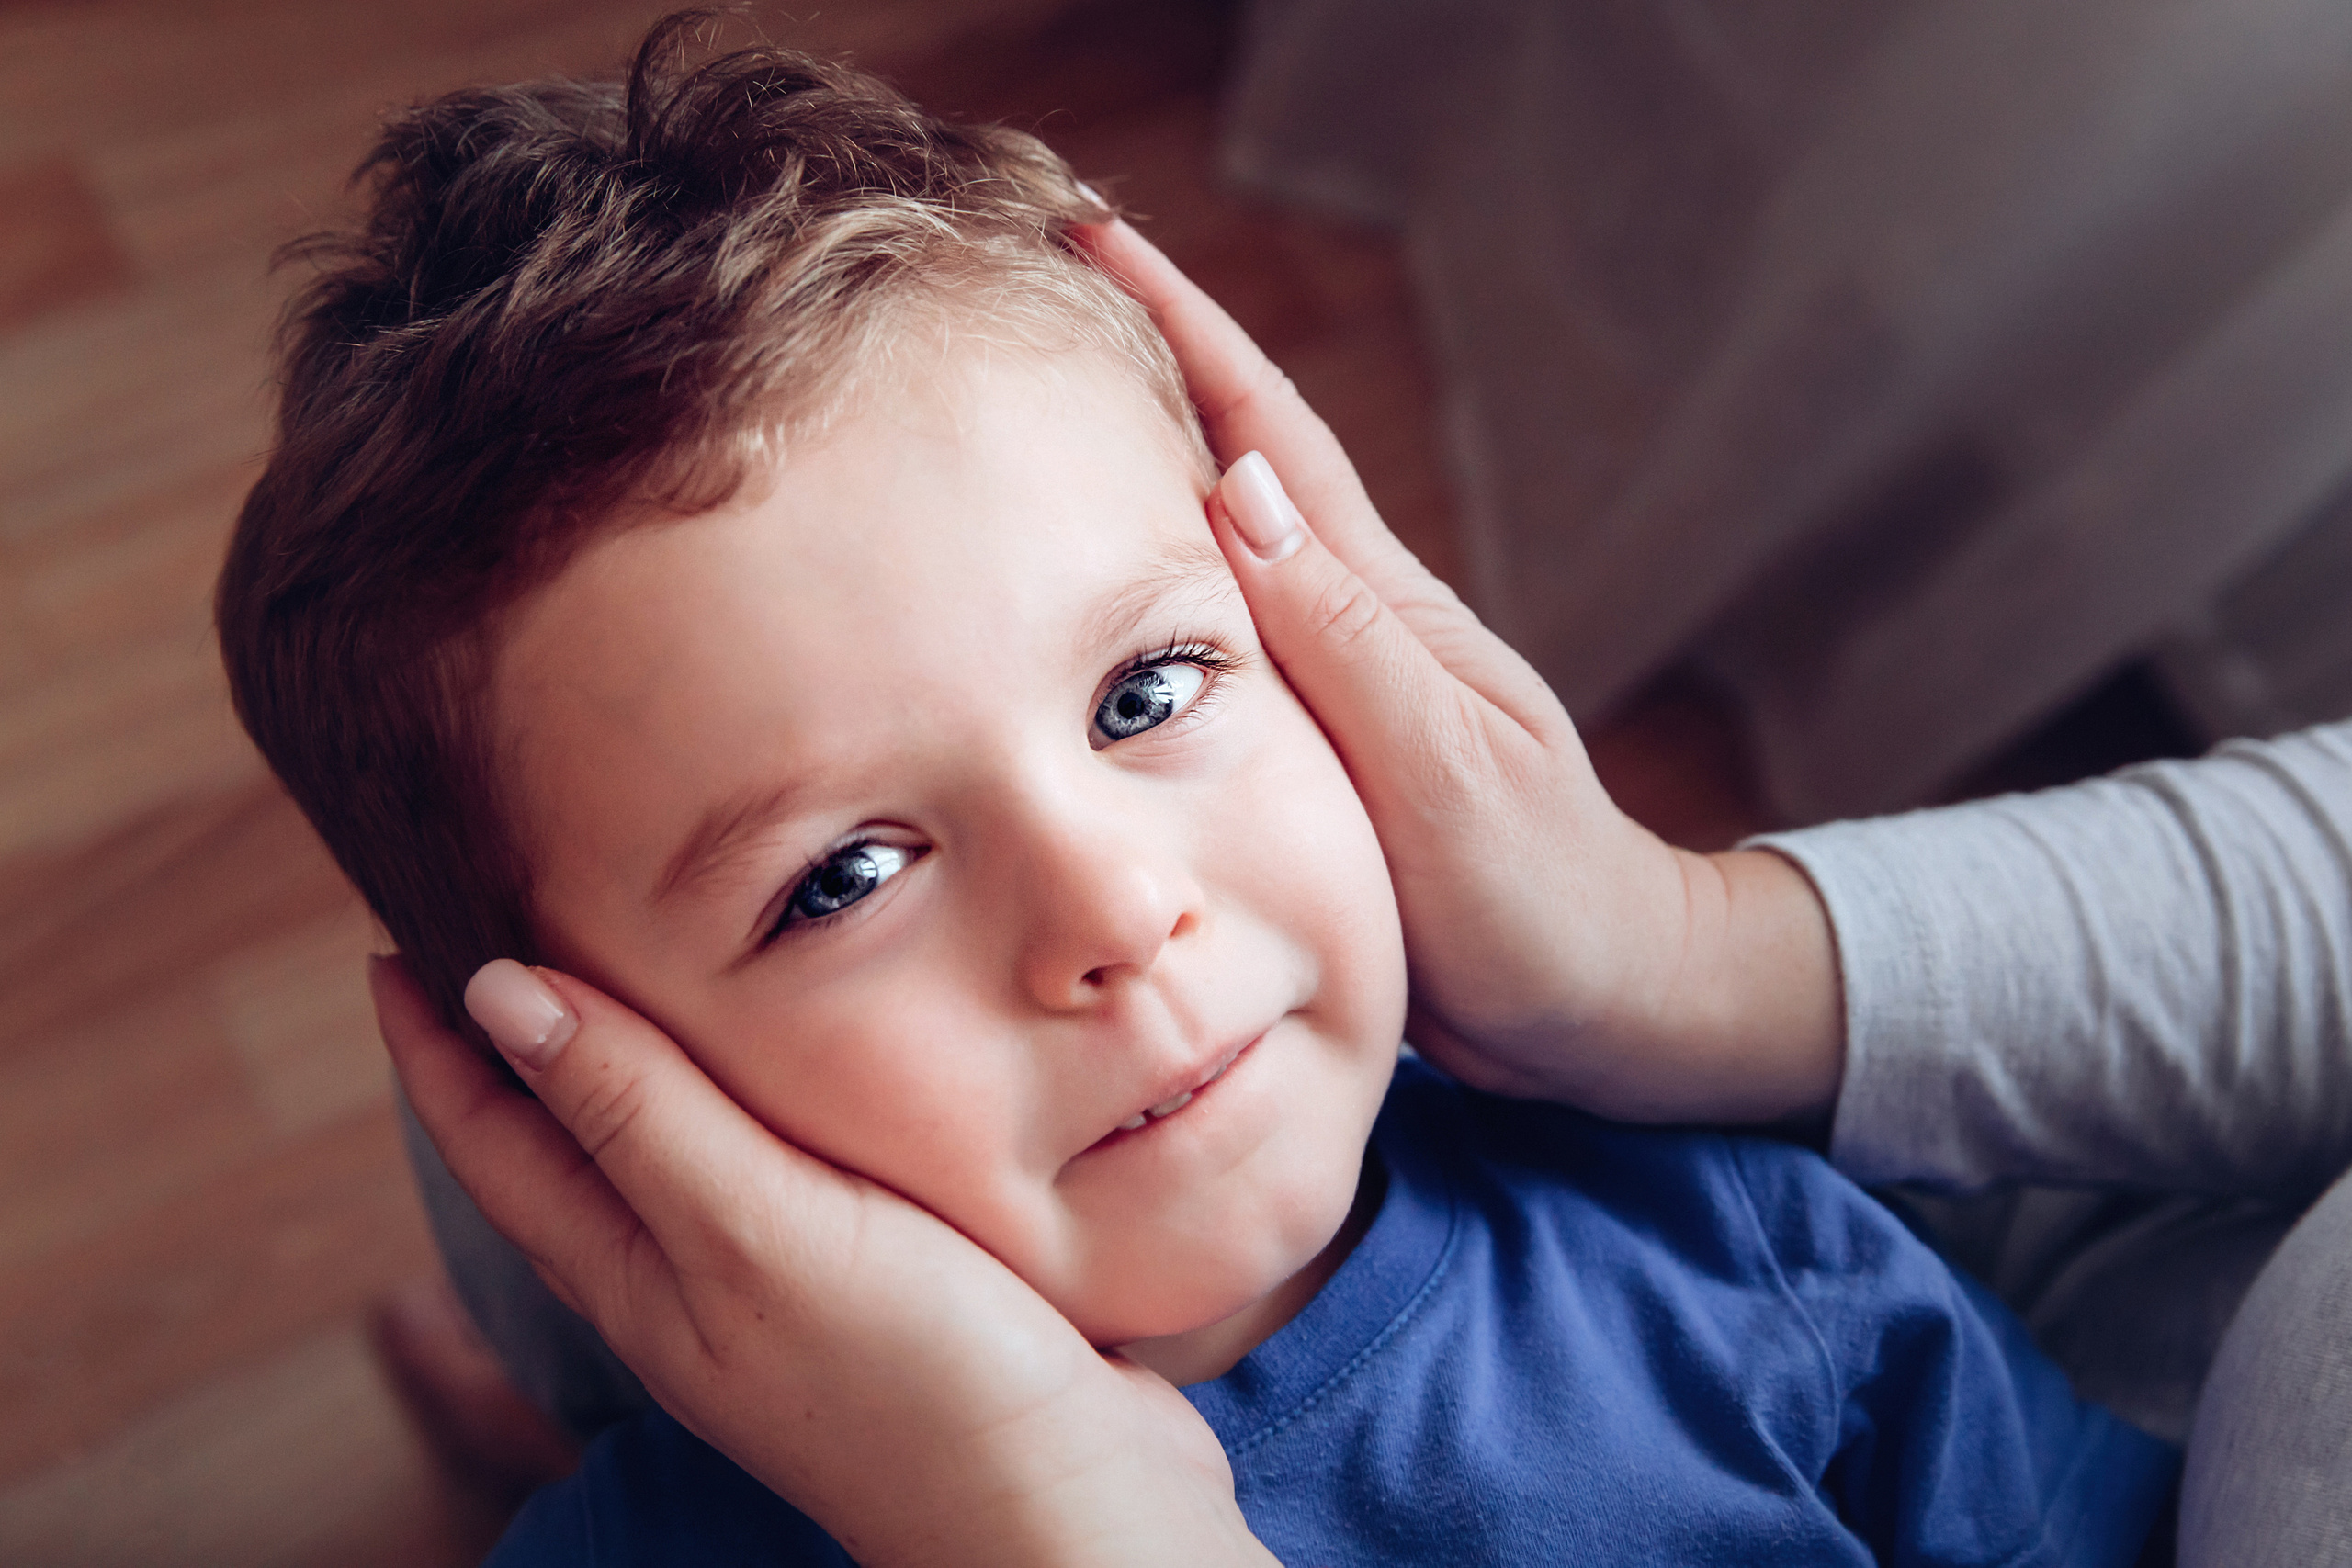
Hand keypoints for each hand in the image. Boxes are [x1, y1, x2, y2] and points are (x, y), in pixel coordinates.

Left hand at [377, 954, 1276, 1567]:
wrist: (1076, 1512)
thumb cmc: (922, 1388)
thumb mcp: (762, 1234)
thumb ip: (643, 1115)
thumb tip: (499, 994)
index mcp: (644, 1278)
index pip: (498, 1142)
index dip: (439, 1042)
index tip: (394, 938)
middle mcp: (697, 1285)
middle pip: (567, 1149)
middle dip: (517, 1044)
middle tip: (498, 930)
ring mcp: (787, 1290)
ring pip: (671, 1156)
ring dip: (633, 1064)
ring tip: (628, 969)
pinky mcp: (880, 1281)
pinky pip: (774, 1171)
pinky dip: (749, 1100)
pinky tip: (802, 1064)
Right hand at [1080, 220, 1844, 1128]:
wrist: (1602, 996)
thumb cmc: (1533, 894)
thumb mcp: (1441, 767)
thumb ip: (1344, 638)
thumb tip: (1240, 486)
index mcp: (1382, 608)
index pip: (1268, 435)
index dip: (1185, 331)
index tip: (1093, 236)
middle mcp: (1355, 624)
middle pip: (1238, 462)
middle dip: (1147, 365)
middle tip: (1034, 294)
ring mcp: (1341, 684)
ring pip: (1220, 550)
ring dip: (1142, 469)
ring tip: (1041, 415)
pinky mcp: (1322, 753)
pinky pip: (1216, 646)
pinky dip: (1153, 592)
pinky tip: (1102, 598)